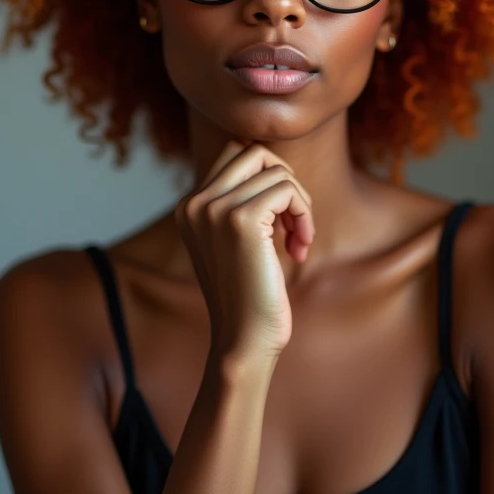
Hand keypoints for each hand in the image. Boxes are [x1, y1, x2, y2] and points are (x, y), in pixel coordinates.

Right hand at [174, 140, 314, 367]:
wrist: (244, 341)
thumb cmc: (249, 295)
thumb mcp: (237, 241)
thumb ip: (242, 202)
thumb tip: (273, 164)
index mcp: (189, 206)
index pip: (236, 154)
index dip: (268, 177)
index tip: (280, 218)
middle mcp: (195, 202)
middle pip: (254, 152)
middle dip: (284, 181)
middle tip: (294, 223)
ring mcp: (214, 209)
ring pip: (276, 171)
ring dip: (300, 204)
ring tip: (299, 241)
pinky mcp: (240, 220)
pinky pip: (287, 189)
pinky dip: (303, 213)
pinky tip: (300, 247)